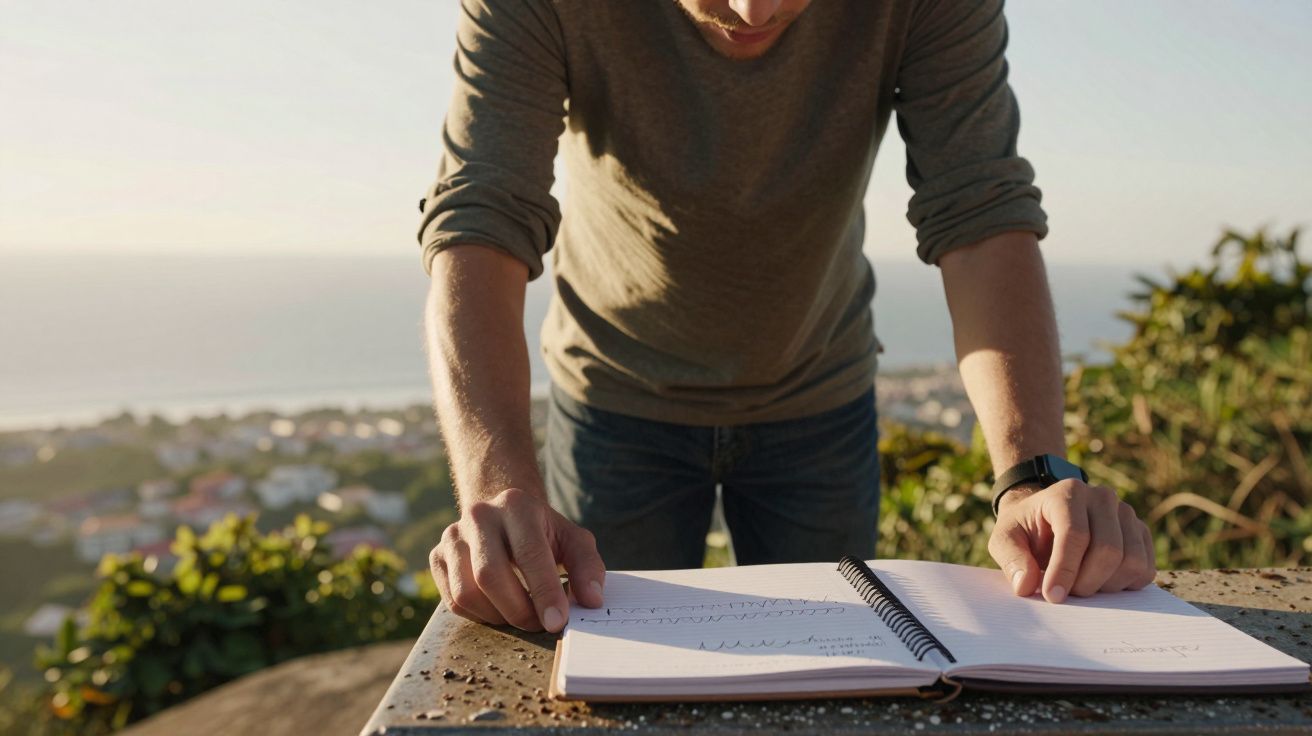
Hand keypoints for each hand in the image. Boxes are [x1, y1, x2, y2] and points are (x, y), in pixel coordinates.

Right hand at [429, 487, 604, 631]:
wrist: (504, 516)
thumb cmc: (543, 533)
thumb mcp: (573, 540)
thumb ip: (588, 568)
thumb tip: (592, 601)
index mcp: (516, 505)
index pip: (529, 554)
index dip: (544, 592)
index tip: (557, 622)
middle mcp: (479, 515)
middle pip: (490, 576)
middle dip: (519, 610)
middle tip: (540, 625)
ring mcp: (452, 535)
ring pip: (467, 592)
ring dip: (498, 616)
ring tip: (521, 615)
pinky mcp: (436, 556)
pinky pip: (453, 600)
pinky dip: (480, 615)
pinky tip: (500, 609)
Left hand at [988, 479, 1155, 602]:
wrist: (1045, 516)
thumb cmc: (1025, 528)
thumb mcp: (1004, 538)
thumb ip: (1011, 559)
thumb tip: (1026, 586)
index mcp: (1068, 492)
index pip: (1075, 534)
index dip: (1065, 570)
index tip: (1052, 596)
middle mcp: (1102, 497)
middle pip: (1108, 550)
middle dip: (1086, 582)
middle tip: (1067, 594)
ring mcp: (1126, 513)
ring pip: (1131, 561)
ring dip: (1106, 586)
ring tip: (1081, 587)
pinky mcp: (1140, 533)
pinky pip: (1145, 568)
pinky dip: (1124, 585)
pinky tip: (1100, 582)